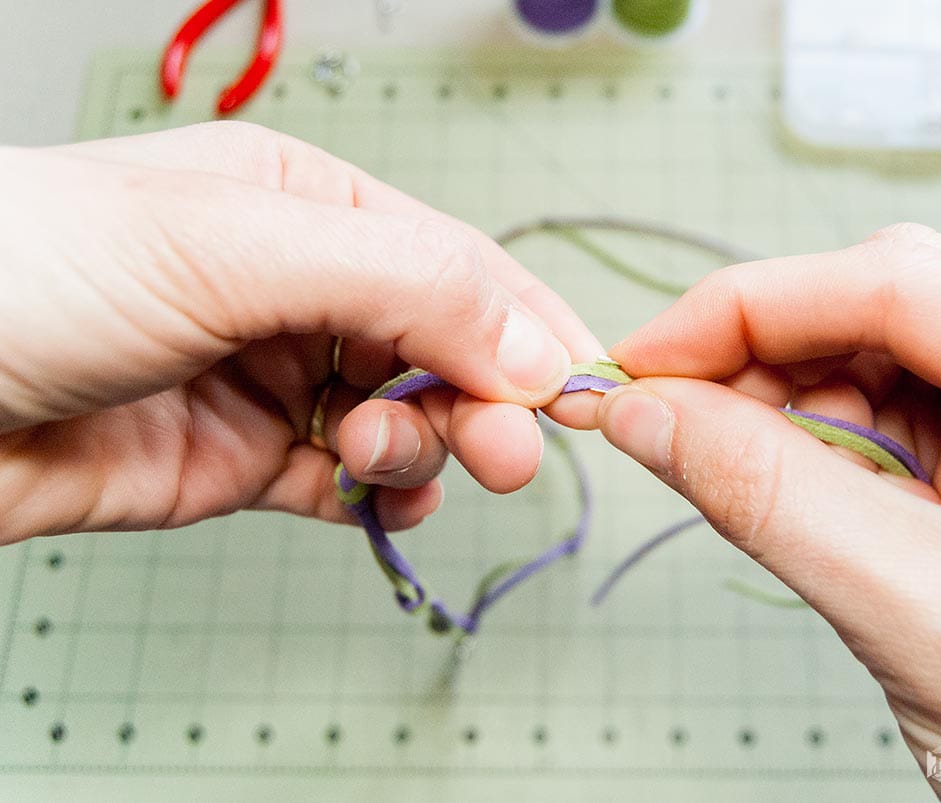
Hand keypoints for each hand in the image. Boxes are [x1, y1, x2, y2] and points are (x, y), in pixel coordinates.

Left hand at [0, 122, 601, 540]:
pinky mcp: (243, 459)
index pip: (458, 264)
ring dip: (422, 446)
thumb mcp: (239, 245)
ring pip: (404, 418)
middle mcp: (301, 288)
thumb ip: (406, 284)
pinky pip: (347, 481)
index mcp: (310, 205)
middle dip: (483, 399)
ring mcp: (275, 377)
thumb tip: (539, 346)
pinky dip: (381, 495)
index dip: (527, 325)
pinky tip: (380, 498)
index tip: (581, 392)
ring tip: (378, 458)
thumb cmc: (34, 269)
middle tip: (508, 450)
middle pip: (444, 347)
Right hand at [597, 224, 940, 798]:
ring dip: (783, 406)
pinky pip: (890, 430)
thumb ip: (772, 500)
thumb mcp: (928, 621)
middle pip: (891, 313)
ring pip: (880, 366)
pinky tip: (779, 483)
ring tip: (719, 463)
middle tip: (659, 411)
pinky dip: (815, 452)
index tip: (645, 356)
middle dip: (763, 358)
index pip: (909, 287)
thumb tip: (646, 413)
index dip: (754, 307)